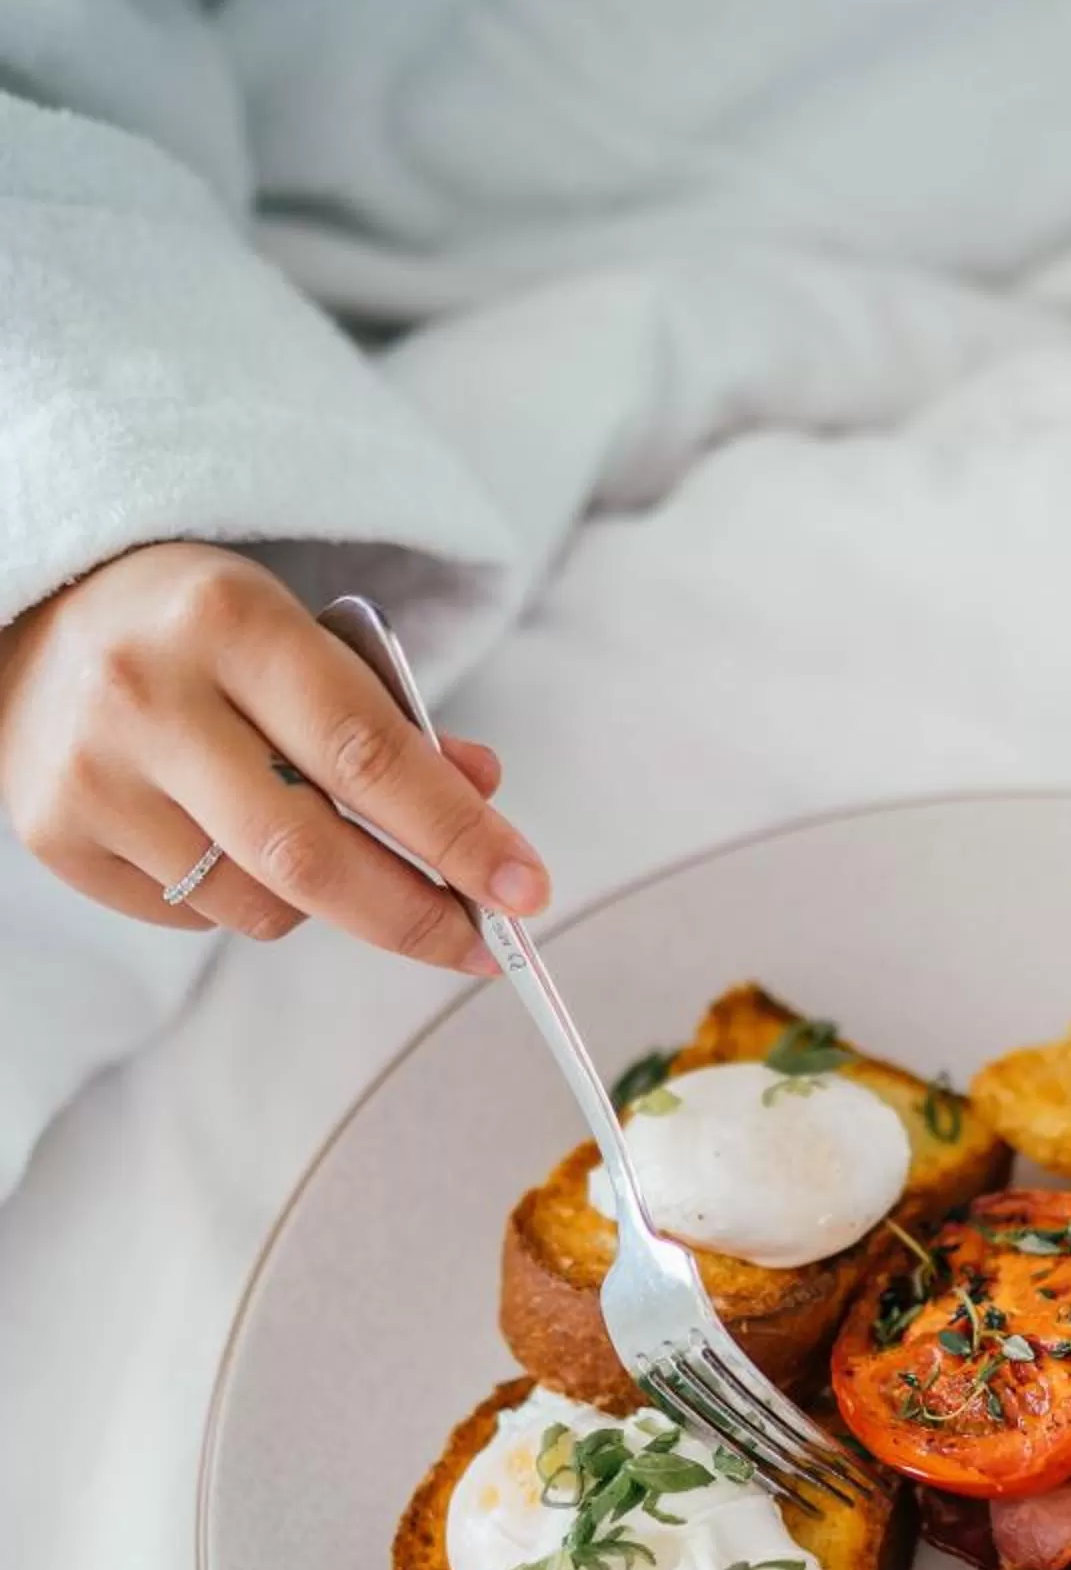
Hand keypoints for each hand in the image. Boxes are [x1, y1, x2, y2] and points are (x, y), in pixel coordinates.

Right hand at [0, 543, 548, 971]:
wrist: (43, 624)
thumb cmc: (204, 636)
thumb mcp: (304, 641)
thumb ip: (394, 725)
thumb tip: (482, 800)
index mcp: (232, 624)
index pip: (370, 755)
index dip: (458, 837)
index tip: (525, 892)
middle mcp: (149, 696)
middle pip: (311, 854)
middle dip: (414, 914)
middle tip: (478, 945)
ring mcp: (95, 775)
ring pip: (260, 902)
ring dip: (325, 905)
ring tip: (322, 850)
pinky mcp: (60, 837)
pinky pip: (198, 917)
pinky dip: (245, 899)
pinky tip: (226, 838)